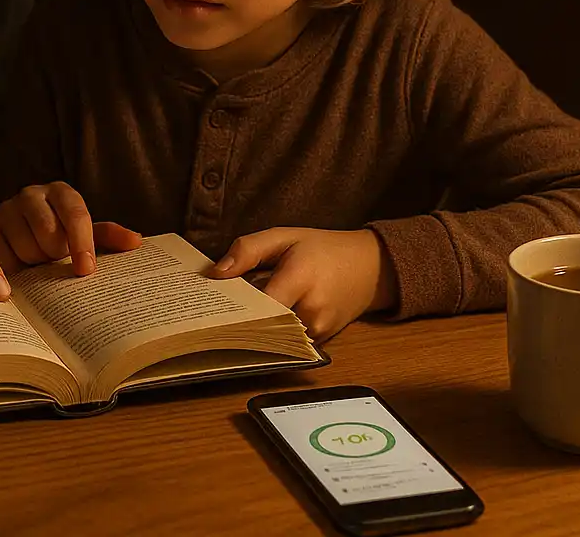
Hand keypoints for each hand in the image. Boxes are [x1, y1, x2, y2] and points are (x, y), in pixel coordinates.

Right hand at [0, 182, 142, 274]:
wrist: (13, 248)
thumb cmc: (57, 242)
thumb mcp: (83, 239)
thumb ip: (107, 238)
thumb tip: (136, 241)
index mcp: (61, 193)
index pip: (76, 212)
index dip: (82, 242)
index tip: (86, 269)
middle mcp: (32, 195)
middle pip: (50, 233)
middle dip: (55, 255)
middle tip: (53, 261)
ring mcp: (6, 210)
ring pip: (26, 247)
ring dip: (33, 264)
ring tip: (33, 264)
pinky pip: (2, 258)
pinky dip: (12, 271)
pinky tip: (14, 272)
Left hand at [208, 228, 394, 339]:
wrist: (370, 268)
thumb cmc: (323, 249)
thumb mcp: (284, 236)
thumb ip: (248, 250)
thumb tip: (216, 274)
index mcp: (300, 279)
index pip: (258, 307)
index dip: (233, 310)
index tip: (209, 308)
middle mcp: (311, 311)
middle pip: (262, 327)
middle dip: (237, 320)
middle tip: (212, 312)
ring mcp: (318, 331)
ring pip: (272, 337)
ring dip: (254, 326)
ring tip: (235, 311)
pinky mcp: (320, 342)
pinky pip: (286, 342)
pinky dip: (270, 332)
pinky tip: (258, 318)